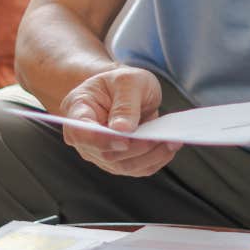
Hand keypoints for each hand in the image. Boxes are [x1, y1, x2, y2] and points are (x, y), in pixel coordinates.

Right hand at [58, 67, 179, 176]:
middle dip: (136, 148)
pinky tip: (169, 147)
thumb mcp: (128, 80)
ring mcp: (99, 153)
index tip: (125, 140)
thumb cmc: (122, 82)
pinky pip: (136, 168)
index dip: (101, 140)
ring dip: (149, 156)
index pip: (80, 132)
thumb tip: (122, 130)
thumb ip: (125, 104)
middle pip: (105, 154)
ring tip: (171, 141)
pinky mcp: (118, 161)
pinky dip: (155, 160)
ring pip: (123, 165)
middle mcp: (84, 138)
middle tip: (160, 137)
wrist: (125, 91)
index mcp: (77, 110)